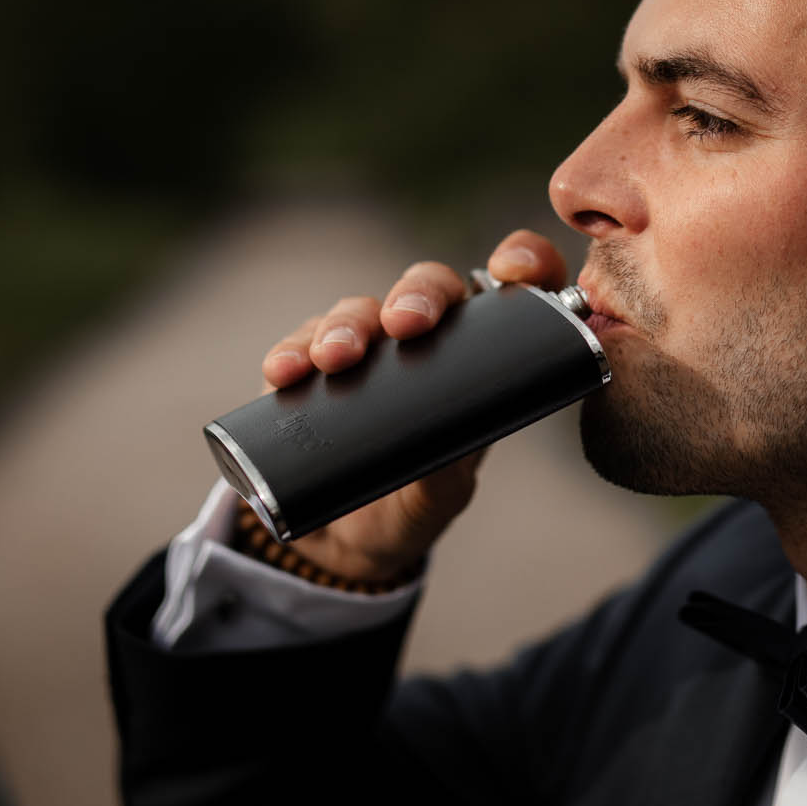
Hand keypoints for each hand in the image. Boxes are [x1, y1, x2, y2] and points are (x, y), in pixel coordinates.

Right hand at [256, 230, 567, 584]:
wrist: (347, 541)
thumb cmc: (413, 503)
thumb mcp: (442, 492)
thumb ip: (448, 467)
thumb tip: (451, 440)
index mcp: (475, 359)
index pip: (507, 295)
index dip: (522, 263)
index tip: (513, 270)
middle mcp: (422, 340)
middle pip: (426, 288)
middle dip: (416, 296)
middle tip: (406, 323)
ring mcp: (365, 349)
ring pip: (360, 311)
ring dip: (347, 327)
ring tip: (336, 357)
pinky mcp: (310, 366)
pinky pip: (301, 345)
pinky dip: (291, 353)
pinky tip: (284, 372)